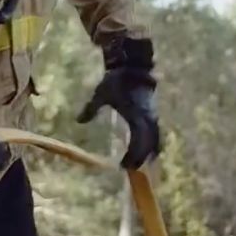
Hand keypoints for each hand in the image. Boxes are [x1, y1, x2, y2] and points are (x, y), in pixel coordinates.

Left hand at [77, 37, 160, 169]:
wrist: (133, 66)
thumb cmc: (116, 80)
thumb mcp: (100, 94)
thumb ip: (91, 109)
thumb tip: (79, 121)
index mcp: (136, 116)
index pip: (137, 142)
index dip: (132, 156)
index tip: (122, 166)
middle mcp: (147, 118)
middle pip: (149, 144)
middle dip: (141, 158)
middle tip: (131, 169)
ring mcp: (152, 115)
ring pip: (155, 139)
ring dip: (148, 152)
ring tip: (140, 164)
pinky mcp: (153, 111)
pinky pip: (156, 132)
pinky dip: (152, 143)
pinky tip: (147, 150)